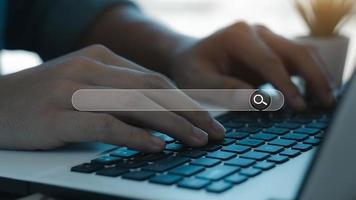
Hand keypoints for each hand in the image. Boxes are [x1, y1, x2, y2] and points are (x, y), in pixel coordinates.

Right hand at [0, 45, 224, 150]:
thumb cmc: (43, 98)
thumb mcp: (84, 83)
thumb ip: (118, 91)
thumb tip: (158, 111)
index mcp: (101, 58)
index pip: (155, 79)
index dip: (185, 99)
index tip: (207, 117)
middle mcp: (91, 69)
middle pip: (153, 89)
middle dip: (189, 111)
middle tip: (213, 131)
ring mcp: (74, 90)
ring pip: (137, 105)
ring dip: (173, 124)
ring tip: (197, 141)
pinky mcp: (59, 116)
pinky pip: (107, 125)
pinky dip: (136, 136)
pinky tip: (158, 147)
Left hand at [170, 22, 333, 110]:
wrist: (189, 56)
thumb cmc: (192, 70)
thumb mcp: (200, 83)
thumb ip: (227, 90)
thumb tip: (261, 101)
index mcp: (237, 37)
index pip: (269, 61)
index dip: (286, 86)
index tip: (299, 107)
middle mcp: (256, 31)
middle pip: (294, 52)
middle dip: (313, 78)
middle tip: (325, 105)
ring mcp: (266, 37)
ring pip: (301, 53)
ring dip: (316, 76)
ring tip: (325, 102)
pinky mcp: (271, 47)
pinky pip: (296, 59)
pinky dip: (308, 75)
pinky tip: (314, 94)